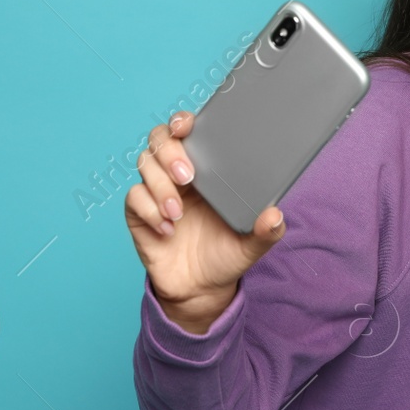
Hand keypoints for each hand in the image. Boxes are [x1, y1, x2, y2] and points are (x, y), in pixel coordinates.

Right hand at [124, 112, 286, 332]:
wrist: (201, 288)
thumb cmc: (226, 255)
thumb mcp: (251, 245)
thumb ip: (266, 232)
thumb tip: (275, 215)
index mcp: (207, 169)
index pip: (189, 132)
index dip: (182, 121)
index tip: (186, 125)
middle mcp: (178, 174)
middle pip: (160, 139)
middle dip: (170, 152)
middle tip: (188, 176)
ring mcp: (156, 191)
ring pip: (145, 164)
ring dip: (161, 186)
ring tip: (179, 213)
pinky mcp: (139, 212)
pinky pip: (134, 197)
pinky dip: (150, 210)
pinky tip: (168, 229)